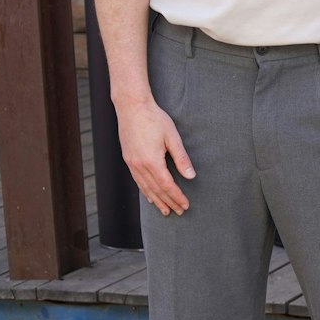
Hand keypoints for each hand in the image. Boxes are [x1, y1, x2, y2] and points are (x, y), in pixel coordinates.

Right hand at [116, 97, 193, 215]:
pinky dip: (145, 191)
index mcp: (152, 161)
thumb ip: (181, 158)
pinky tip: (150, 196)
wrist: (132, 107)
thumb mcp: (172, 137)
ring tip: (165, 210)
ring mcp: (132, 163)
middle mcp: (139, 165)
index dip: (177, 197)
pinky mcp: (128, 159)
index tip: (185, 206)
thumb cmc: (154, 119)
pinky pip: (137, 180)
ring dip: (156, 200)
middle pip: (156, 190)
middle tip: (178, 212)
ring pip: (145, 187)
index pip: (167, 186)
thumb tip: (191, 176)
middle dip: (168, 202)